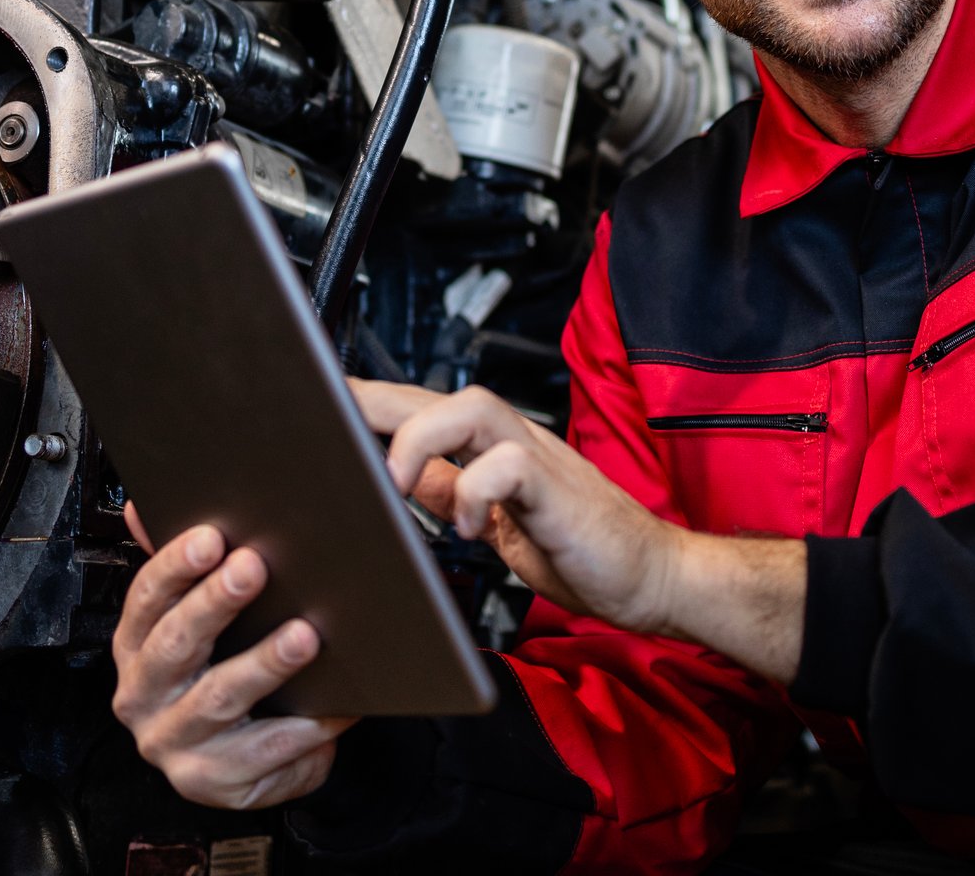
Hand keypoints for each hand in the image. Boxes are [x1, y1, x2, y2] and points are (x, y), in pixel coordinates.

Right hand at [109, 504, 353, 808]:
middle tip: (254, 567)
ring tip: (303, 635)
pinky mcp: (213, 782)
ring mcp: (175, 743)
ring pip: (221, 698)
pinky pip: (265, 751)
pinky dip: (304, 724)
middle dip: (216, 604)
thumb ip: (179, 568)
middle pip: (176, 645)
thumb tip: (144, 507)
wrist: (240, 762)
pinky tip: (335, 700)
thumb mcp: (196, 622)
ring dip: (264, 663)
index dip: (175, 566)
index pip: (145, 600)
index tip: (211, 536)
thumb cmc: (219, 674)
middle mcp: (144, 697)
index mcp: (135, 647)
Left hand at [350, 380, 685, 633]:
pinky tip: (471, 528)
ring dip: (421, 438)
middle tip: (327, 417)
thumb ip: (460, 495)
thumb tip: (409, 482)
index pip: (422, 410)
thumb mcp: (502, 525)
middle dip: (375, 401)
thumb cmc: (584, 552)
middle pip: (434, 396)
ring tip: (396, 480)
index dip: (371, 404)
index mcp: (492, 451)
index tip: (321, 408)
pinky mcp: (557, 487)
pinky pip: (507, 464)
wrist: (653, 577)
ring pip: (470, 408)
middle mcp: (511, 442)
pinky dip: (478, 491)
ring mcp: (536, 457)